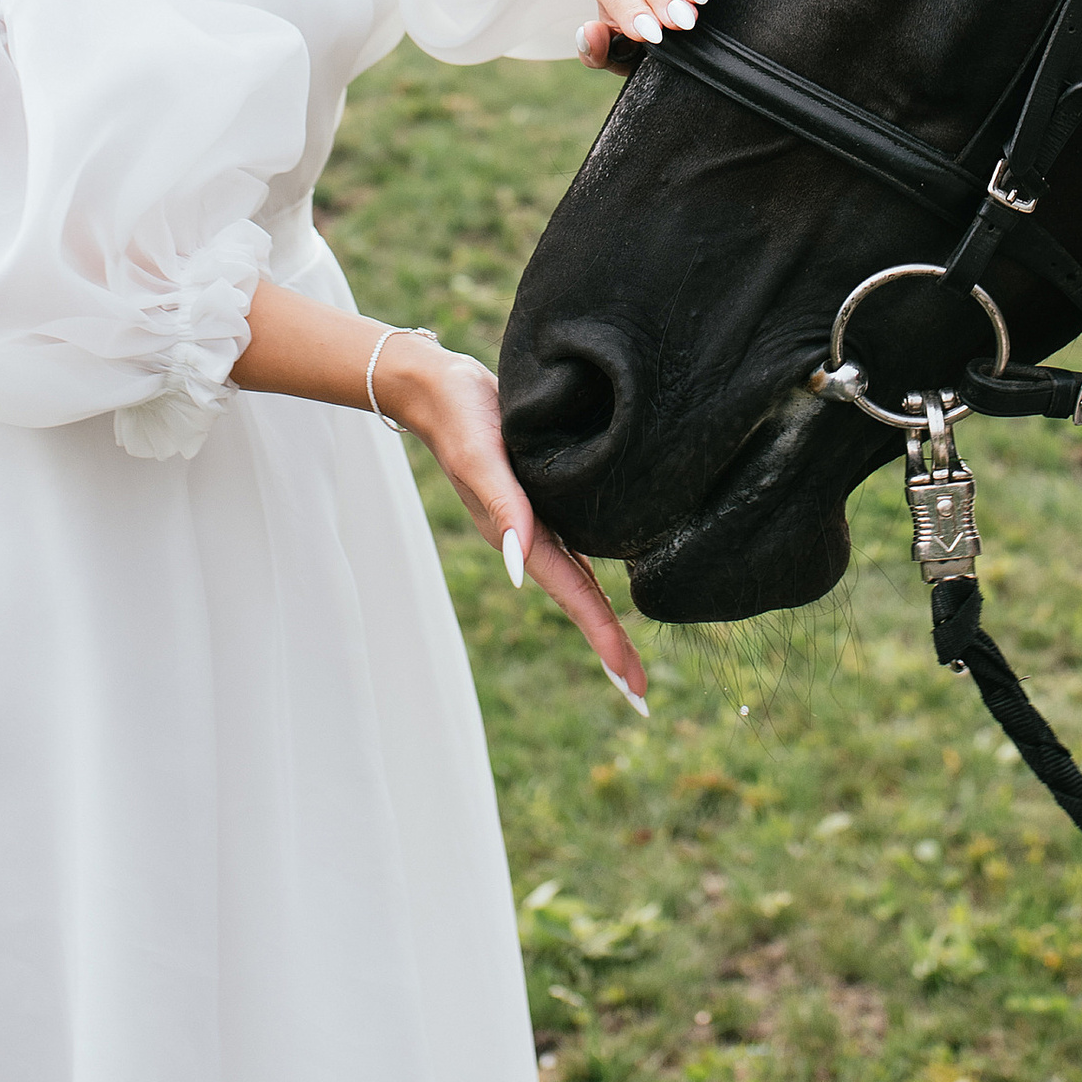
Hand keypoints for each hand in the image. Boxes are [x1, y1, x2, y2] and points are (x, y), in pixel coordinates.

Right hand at [384, 339, 650, 712]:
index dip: (603, 637)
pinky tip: (617, 582)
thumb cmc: (460, 416)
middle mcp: (532, 535)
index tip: (630, 682)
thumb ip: (502, 504)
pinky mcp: (545, 496)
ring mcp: (538, 520)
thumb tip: (521, 563)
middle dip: (609, 646)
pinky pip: (578, 546)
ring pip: (580, 579)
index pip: (573, 595)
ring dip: (603, 618)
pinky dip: (597, 575)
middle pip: (580, 600)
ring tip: (629, 658)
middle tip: (641, 694)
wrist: (440, 386)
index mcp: (520, 535)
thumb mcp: (480, 456)